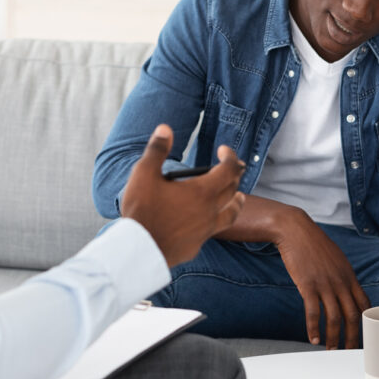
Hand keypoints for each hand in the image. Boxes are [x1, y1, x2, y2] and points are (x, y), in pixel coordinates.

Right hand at [121, 124, 246, 267]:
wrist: (138, 250)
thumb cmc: (142, 211)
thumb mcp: (144, 174)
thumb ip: (157, 150)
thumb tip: (165, 129)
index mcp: (202, 191)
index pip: (228, 170)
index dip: (230, 156)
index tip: (224, 150)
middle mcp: (210, 211)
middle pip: (232, 190)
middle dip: (234, 175)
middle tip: (232, 168)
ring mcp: (205, 230)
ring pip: (231, 214)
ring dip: (237, 201)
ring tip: (239, 197)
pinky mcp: (197, 245)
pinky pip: (214, 230)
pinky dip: (217, 221)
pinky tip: (210, 221)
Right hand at [273, 207, 371, 348]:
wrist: (295, 230)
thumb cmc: (314, 244)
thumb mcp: (336, 258)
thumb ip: (342, 276)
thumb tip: (346, 291)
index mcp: (349, 276)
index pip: (364, 304)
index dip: (366, 322)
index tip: (363, 335)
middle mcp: (341, 282)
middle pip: (352, 316)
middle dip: (352, 337)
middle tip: (349, 351)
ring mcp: (325, 284)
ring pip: (334, 318)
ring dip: (334, 338)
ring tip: (331, 349)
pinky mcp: (308, 286)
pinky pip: (313, 313)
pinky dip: (314, 329)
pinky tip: (313, 338)